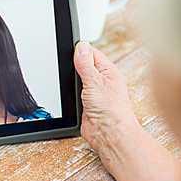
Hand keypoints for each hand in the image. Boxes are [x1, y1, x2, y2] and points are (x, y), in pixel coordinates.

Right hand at [74, 41, 180, 180]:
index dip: (80, 51)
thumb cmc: (111, 110)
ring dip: (72, 81)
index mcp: (109, 72)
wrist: (109, 134)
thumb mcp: (95, 81)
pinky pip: (76, 94)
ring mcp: (94, 94)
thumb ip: (85, 64)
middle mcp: (102, 82)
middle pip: (83, 66)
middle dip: (74, 66)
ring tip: (72, 84)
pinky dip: (71, 94)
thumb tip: (81, 46)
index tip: (69, 50)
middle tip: (68, 68)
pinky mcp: (87, 105)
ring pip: (78, 80)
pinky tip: (71, 95)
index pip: (92, 53)